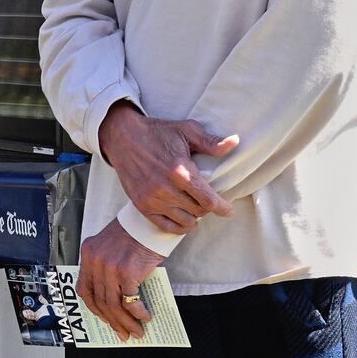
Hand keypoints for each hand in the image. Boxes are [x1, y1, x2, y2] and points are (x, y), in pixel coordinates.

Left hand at [79, 220, 164, 340]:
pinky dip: (137, 313)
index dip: (94, 308)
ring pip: (113, 304)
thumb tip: (119, 299)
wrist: (151, 220)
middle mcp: (95, 261)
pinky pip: (129, 301)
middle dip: (112, 321)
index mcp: (89, 253)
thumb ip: (109, 268)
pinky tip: (145, 317)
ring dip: (126, 322)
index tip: (104, 319)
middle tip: (123, 333)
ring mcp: (109, 267)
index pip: (84, 288)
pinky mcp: (126, 272)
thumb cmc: (136, 233)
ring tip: (136, 331)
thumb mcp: (112, 247)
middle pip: (100, 300)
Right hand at [98, 102, 237, 233]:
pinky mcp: (142, 205)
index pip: (208, 200)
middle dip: (207, 207)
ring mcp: (153, 199)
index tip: (228, 211)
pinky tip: (184, 219)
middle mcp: (166, 189)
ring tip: (196, 207)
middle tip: (207, 199)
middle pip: (199, 211)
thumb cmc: (157, 132)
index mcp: (180, 171)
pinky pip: (166, 226)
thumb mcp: (186, 130)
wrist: (123, 138)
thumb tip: (233, 143)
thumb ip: (210, 141)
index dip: (222, 208)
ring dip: (195, 216)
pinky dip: (179, 227)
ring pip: (185, 221)